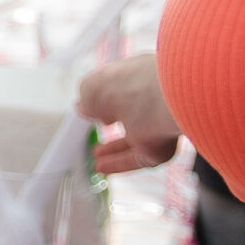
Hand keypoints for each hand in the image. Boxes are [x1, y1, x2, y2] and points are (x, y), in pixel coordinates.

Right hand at [76, 53, 180, 172]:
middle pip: (130, 115)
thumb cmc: (127, 83)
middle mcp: (151, 99)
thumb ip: (87, 99)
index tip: (94, 108)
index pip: (122, 89)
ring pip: (134, 140)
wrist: (160, 98)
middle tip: (101, 126)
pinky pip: (135, 159)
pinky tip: (102, 167)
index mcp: (138, 77)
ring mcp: (158, 124)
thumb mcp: (92, 86)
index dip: (106, 99)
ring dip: (114, 149)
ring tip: (96, 155)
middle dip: (114, 121)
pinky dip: (118, 163)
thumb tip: (84, 108)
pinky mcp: (160, 149)